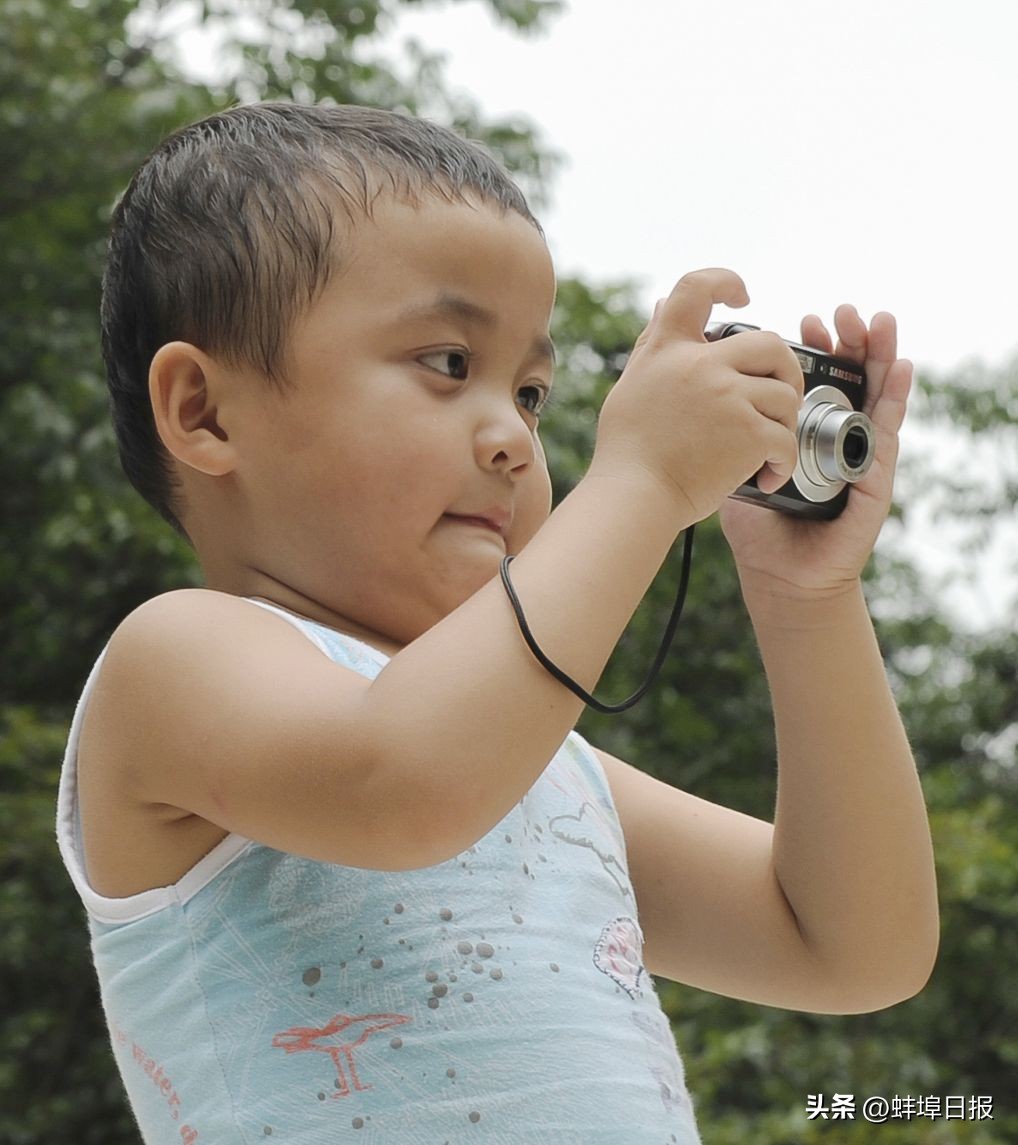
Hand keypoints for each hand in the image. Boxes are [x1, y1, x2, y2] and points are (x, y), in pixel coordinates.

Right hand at [589, 269, 804, 524]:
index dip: (725, 281)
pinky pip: (786, 437)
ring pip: (785, 394)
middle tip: (782, 395)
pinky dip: (783, 461)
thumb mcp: (633, 384)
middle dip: (786, 368)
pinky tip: (767, 475)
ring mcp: (727, 396)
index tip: (743, 295)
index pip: (696, 288)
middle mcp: (699, 364)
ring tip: (767, 447)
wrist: (634, 496)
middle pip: (769, 342)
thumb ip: (654, 342)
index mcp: (668, 349)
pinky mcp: (748, 432)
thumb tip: (661, 304)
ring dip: (784, 422)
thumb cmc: (628, 450)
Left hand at [720, 305, 912, 603]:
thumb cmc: (757, 525)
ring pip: (874, 394)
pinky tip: (901, 369)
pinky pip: (887, 432)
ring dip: (878, 356)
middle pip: (847, 377)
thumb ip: (721, 429)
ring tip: (876, 322)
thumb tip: (690, 388)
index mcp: (801, 430)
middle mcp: (833, 436)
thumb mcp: (733, 466)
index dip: (812, 349)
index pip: (812, 379)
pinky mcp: (875, 477)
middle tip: (837, 313)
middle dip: (847, 341)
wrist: (778, 575)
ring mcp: (857, 454)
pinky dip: (895, 398)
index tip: (800, 321)